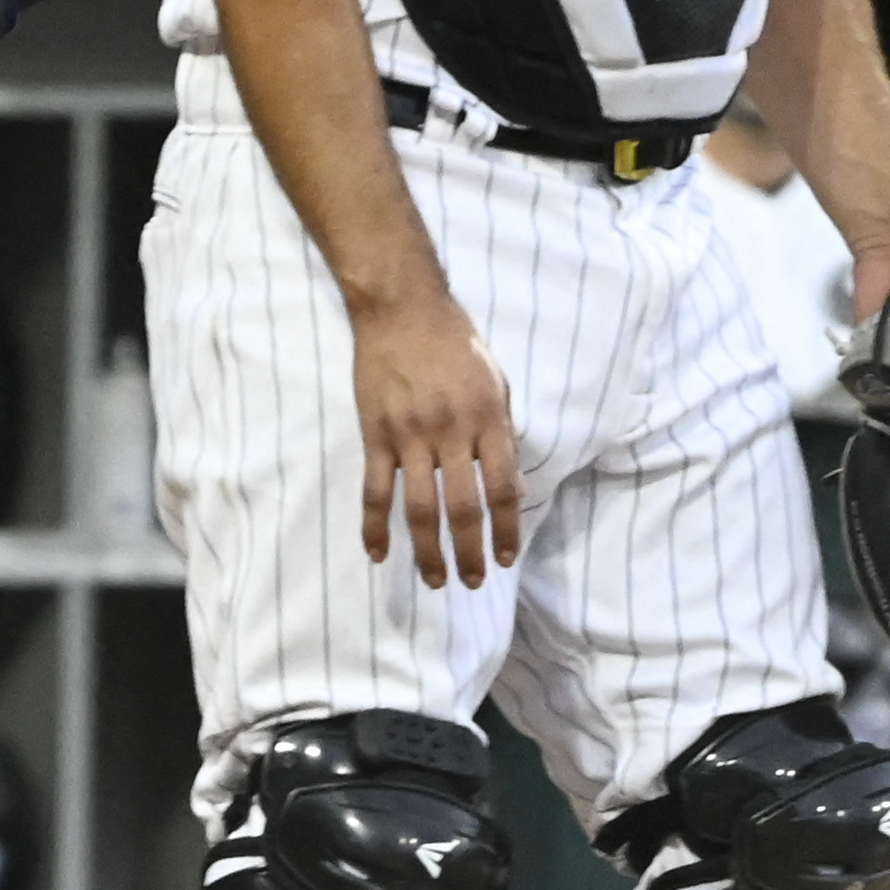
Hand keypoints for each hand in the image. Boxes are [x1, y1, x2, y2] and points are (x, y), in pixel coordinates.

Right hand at [350, 286, 521, 586]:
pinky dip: (374, 525)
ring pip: (420, 508)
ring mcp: (409, 435)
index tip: (507, 556)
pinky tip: (377, 552)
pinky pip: (375, 490)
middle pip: (463, 507)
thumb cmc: (456, 343)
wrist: (402, 308)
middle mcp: (451, 432)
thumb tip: (515, 488)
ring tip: (435, 580)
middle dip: (470, 552)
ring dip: (428, 551)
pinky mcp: (375, 434)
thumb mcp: (496, 383)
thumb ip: (504, 435)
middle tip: (474, 581)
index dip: (507, 528)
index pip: (503, 488)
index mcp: (487, 419)